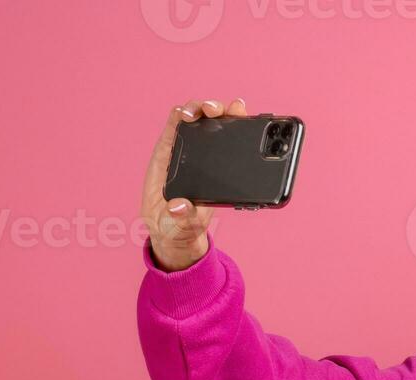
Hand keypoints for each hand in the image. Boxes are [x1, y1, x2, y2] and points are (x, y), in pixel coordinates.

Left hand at [141, 97, 247, 270]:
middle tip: (216, 111)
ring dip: (226, 114)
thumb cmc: (170, 227)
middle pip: (197, 120)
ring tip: (238, 110)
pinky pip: (228, 143)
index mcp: (166, 160)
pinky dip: (238, 130)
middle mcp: (185, 154)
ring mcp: (203, 158)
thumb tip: (181, 207)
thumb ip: (177, 218)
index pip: (173, 127)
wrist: (181, 235)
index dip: (182, 115)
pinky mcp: (218, 166)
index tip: (191, 115)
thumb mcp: (170, 225)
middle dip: (207, 109)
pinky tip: (248, 124)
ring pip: (215, 127)